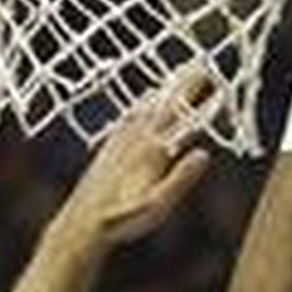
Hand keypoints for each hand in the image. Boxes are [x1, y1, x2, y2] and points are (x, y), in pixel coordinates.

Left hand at [53, 87, 211, 250]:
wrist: (79, 225)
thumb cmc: (119, 222)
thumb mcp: (155, 206)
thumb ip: (179, 180)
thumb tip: (203, 154)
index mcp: (150, 149)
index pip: (177, 115)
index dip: (194, 95)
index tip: (211, 76)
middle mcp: (134, 140)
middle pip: (163, 106)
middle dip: (182, 86)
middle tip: (200, 67)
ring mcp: (119, 144)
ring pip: (145, 110)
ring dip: (163, 94)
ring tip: (176, 80)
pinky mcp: (108, 151)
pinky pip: (128, 121)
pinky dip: (140, 108)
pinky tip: (141, 107)